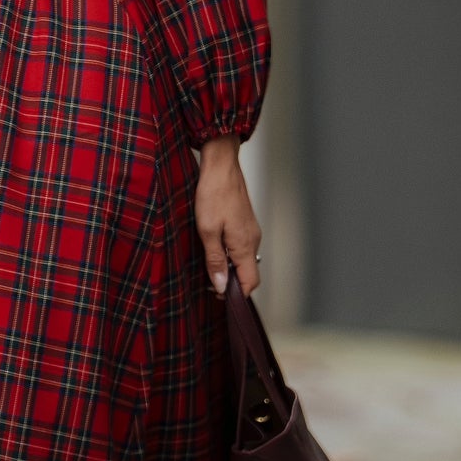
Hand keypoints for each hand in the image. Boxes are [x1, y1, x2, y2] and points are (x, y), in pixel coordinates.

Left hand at [194, 136, 260, 296]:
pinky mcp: (246, 222)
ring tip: (209, 264)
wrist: (221, 165)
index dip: (236, 294)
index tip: (217, 295)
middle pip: (249, 273)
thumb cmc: (213, 194)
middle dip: (232, 282)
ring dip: (230, 267)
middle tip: (209, 281)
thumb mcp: (207, 230)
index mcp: (245, 246)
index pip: (251, 283)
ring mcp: (251, 230)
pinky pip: (242, 246)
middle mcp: (253, 240)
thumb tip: (222, 286)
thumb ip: (215, 260)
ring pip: (245, 259)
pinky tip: (215, 247)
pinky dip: (231, 253)